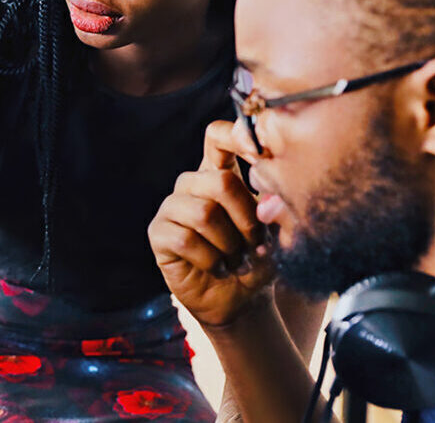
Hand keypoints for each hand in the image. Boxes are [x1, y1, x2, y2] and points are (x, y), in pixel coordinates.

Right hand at [149, 121, 273, 326]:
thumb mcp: (276, 231)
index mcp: (220, 173)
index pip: (217, 137)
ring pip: (204, 213)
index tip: (259, 154)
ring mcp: (172, 207)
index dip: (235, 135)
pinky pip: (185, 239)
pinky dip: (211, 259)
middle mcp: (192, 184)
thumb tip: (267, 201)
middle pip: (221, 181)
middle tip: (256, 243)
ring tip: (237, 259)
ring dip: (230, 244)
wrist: (240, 299)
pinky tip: (218, 268)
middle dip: (247, 218)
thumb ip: (274, 208)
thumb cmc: (258, 259)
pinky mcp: (159, 233)